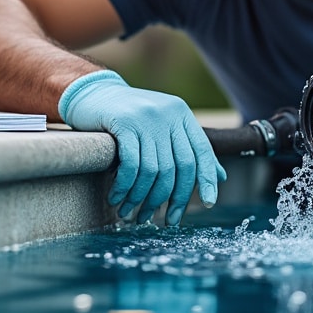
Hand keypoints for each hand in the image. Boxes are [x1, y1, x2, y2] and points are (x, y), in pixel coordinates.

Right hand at [59, 70, 225, 225]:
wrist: (92, 92)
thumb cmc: (129, 116)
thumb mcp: (163, 126)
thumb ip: (188, 148)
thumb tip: (220, 176)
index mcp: (181, 115)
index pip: (202, 152)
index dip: (207, 180)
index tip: (208, 204)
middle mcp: (168, 114)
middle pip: (179, 167)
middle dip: (172, 199)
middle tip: (162, 220)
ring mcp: (146, 117)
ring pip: (154, 171)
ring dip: (142, 198)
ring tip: (130, 213)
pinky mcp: (123, 123)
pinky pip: (131, 165)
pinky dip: (125, 187)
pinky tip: (116, 198)